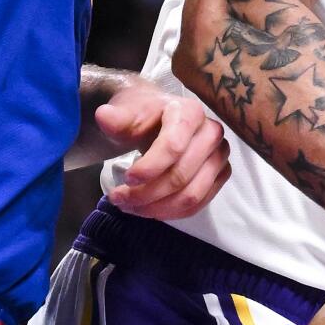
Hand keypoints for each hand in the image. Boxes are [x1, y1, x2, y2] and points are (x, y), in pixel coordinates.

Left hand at [96, 80, 233, 219]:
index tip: (125, 179)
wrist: (159, 119)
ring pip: (191, 195)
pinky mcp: (220, 174)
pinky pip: (198, 204)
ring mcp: (219, 155)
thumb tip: (104, 116)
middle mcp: (212, 132)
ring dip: (157, 208)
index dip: (148, 168)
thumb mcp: (128, 112)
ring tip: (131, 206)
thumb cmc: (144, 116)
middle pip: (180, 176)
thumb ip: (117, 117)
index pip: (173, 146)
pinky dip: (171, 212)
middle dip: (146, 194)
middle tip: (119, 199)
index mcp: (190, 112)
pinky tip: (149, 209)